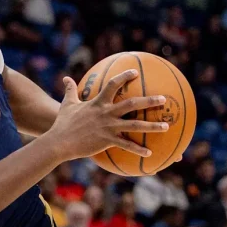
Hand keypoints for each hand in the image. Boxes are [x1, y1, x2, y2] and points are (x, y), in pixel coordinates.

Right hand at [46, 70, 169, 160]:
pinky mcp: (107, 141)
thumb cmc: (63, 123)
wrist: (59, 141)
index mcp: (97, 103)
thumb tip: (66, 78)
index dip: (124, 77)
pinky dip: (138, 149)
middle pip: (131, 104)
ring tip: (166, 126)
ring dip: (152, 126)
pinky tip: (150, 153)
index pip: (112, 85)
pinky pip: (126, 145)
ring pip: (134, 125)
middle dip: (148, 101)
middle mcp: (105, 113)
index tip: (135, 72)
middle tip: (163, 99)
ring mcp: (108, 127)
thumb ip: (70, 90)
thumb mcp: (67, 104)